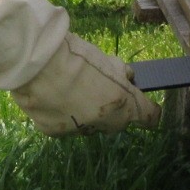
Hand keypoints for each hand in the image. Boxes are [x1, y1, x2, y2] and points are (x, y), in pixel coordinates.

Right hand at [10, 33, 160, 134]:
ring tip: (67, 89)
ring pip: (87, 124)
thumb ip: (120, 72)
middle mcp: (106, 124)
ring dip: (84, 112)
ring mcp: (79, 130)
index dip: (150, 112)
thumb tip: (127, 76)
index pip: (150, 117)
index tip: (148, 107)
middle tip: (97, 89)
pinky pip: (63, 124)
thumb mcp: (107, 60)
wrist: (39, 66)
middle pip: (116, 122)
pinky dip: (60, 114)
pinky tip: (51, 96)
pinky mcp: (54, 132)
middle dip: (111, 110)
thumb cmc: (76, 57)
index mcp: (125, 105)